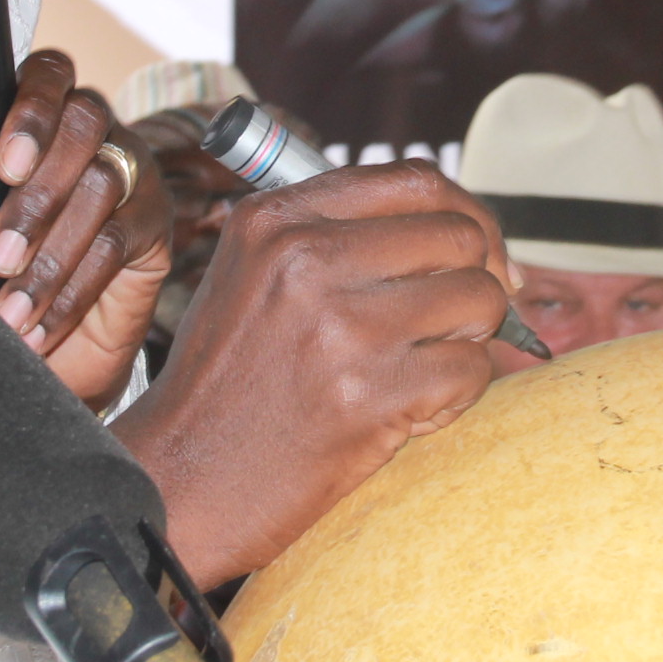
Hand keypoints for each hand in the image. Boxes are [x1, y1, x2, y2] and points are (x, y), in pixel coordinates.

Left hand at [0, 51, 168, 408]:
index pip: (48, 74)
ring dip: (51, 255)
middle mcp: (90, 133)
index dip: (32, 110)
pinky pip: (118, 245)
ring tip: (10, 307)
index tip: (5, 165)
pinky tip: (38, 324)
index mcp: (37, 115)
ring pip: (103, 186)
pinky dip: (72, 291)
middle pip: (84, 124)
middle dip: (39, 193)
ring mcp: (131, 174)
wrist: (18, 346)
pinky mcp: (152, 227)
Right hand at [112, 159, 515, 582]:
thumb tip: (466, 231)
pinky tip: (412, 412)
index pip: (415, 179)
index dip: (465, 214)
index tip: (477, 254)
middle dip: (480, 279)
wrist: (182, 482)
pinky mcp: (368, 395)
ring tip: (426, 367)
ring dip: (472, 339)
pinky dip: (458, 395)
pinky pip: (471, 370)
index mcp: (277, 219)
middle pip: (459, 235)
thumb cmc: (228, 384)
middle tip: (462, 320)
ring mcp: (340, 326)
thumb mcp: (254, 276)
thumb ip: (338, 235)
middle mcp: (305, 259)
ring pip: (480, 299)